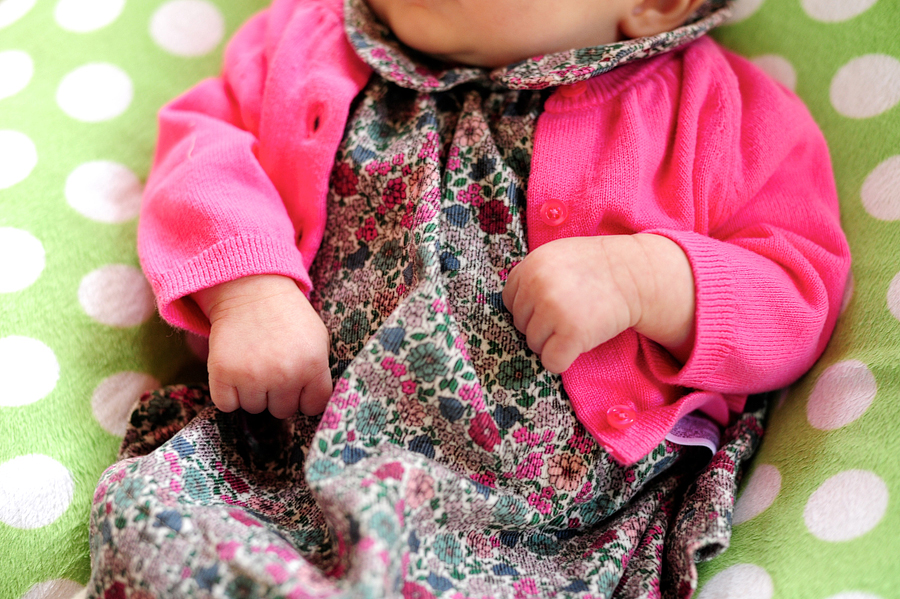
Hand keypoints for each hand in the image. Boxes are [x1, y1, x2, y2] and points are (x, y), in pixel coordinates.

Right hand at [192, 274, 331, 417]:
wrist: (252, 289)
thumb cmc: (287, 316)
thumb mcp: (318, 339)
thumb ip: (320, 372)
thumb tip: (314, 404)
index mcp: (313, 365)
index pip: (314, 406)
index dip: (305, 397)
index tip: (298, 385)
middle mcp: (285, 374)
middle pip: (282, 411)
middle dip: (277, 394)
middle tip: (272, 367)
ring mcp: (253, 375)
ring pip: (254, 408)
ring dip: (252, 392)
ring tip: (254, 364)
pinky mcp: (224, 373)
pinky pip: (226, 405)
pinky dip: (228, 394)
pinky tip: (235, 371)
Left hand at [502, 234, 694, 372]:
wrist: (636, 274)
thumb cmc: (597, 268)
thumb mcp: (557, 257)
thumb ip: (533, 276)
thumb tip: (513, 308)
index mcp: (530, 266)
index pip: (510, 301)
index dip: (530, 308)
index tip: (553, 305)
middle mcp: (536, 286)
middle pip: (520, 324)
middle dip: (542, 325)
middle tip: (569, 314)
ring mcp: (552, 310)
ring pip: (534, 344)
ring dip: (553, 342)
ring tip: (578, 324)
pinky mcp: (570, 334)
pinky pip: (551, 362)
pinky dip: (564, 359)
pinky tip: (580, 342)